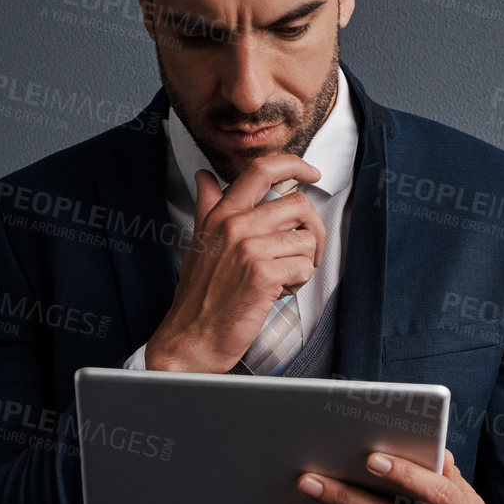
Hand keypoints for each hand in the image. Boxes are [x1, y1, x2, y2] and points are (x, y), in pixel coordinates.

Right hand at [144, 155, 323, 372]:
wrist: (192, 338)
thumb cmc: (198, 296)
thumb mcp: (198, 242)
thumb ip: (207, 207)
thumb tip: (205, 178)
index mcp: (221, 214)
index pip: (261, 170)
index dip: (294, 165)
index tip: (310, 173)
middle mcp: (235, 226)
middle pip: (298, 205)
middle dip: (311, 231)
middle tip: (300, 252)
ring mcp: (249, 249)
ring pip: (306, 239)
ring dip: (303, 263)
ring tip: (280, 278)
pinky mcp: (264, 275)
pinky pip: (305, 267)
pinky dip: (298, 283)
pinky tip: (276, 292)